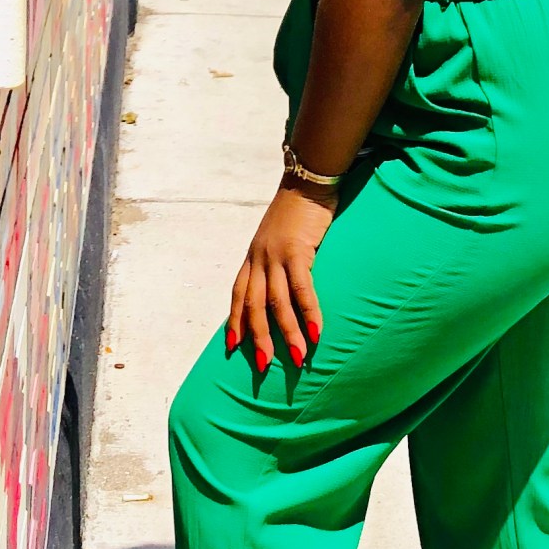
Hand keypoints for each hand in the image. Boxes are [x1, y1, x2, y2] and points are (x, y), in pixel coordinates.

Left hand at [227, 182, 334, 374]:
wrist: (305, 182)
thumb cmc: (295, 212)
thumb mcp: (276, 239)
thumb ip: (274, 262)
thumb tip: (281, 287)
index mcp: (252, 256)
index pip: (237, 293)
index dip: (234, 321)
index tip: (232, 347)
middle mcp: (259, 257)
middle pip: (253, 304)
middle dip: (258, 337)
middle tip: (263, 366)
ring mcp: (276, 254)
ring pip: (277, 301)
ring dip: (287, 333)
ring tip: (297, 357)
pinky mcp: (297, 250)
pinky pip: (301, 288)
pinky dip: (309, 312)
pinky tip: (316, 331)